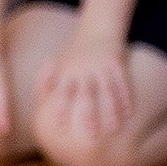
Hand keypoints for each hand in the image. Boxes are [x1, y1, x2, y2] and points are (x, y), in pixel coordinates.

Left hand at [35, 28, 133, 146]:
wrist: (98, 28)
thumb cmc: (74, 52)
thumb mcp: (56, 63)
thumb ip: (45, 81)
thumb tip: (37, 103)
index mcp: (67, 72)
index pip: (62, 93)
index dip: (62, 109)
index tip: (61, 128)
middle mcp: (83, 71)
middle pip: (86, 96)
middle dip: (88, 115)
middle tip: (90, 137)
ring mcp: (101, 67)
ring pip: (107, 91)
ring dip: (111, 110)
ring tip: (114, 129)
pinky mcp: (116, 62)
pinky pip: (122, 82)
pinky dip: (126, 97)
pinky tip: (129, 112)